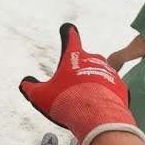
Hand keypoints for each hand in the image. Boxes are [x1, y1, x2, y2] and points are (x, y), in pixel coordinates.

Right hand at [19, 23, 144, 144]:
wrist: (98, 116)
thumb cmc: (68, 101)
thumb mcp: (40, 96)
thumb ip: (30, 88)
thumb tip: (25, 83)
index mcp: (74, 57)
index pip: (71, 38)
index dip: (67, 33)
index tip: (67, 29)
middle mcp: (94, 59)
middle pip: (85, 59)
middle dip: (78, 69)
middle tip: (71, 86)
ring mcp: (109, 71)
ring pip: (98, 73)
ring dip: (92, 82)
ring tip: (84, 100)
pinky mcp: (120, 86)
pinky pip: (109, 88)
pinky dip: (103, 94)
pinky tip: (96, 106)